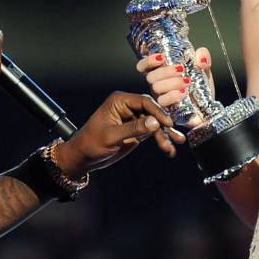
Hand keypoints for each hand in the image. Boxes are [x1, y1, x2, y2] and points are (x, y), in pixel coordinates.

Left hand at [55, 93, 181, 176]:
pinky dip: (161, 141)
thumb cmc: (91, 143)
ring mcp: (134, 118)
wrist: (84, 157)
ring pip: (155, 124)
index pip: (144, 102)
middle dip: (164, 126)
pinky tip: (169, 150)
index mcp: (120, 101)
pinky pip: (153, 133)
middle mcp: (129, 107)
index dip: (158, 112)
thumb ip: (133, 129)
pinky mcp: (137, 130)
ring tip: (172, 148)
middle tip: (175, 137)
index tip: (168, 123)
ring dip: (165, 136)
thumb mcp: (111, 136)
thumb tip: (154, 123)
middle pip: (153, 112)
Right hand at [135, 46, 215, 120]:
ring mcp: (161, 97)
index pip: (144, 66)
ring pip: (156, 87)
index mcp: (161, 72)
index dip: (148, 61)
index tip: (162, 57)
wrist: (207, 107)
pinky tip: (184, 92)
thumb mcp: (203, 68)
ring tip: (188, 81)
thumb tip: (202, 57)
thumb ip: (203, 57)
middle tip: (181, 69)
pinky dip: (173, 95)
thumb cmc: (200, 86)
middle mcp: (158, 84)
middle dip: (165, 71)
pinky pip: (163, 102)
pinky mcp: (166, 109)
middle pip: (150, 76)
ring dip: (171, 82)